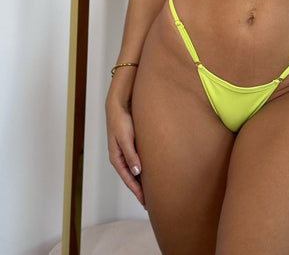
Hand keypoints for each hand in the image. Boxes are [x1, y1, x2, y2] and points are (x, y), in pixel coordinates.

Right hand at [105, 91, 144, 206]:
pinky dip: (144, 168)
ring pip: (135, 170)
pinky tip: (151, 171)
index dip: (137, 191)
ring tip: (153, 189)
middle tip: (151, 201)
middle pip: (131, 177)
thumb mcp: (125, 138)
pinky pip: (138, 160)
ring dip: (142, 179)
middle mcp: (121, 157)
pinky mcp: (131, 144)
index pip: (128, 179)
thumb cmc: (121, 120)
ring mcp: (126, 151)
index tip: (146, 202)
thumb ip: (131, 154)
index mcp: (117, 158)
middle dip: (140, 189)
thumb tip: (137, 172)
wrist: (119, 104)